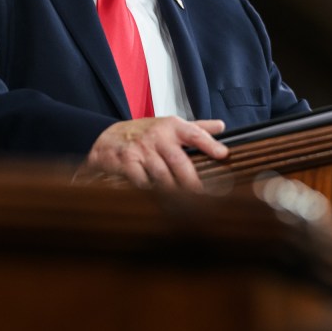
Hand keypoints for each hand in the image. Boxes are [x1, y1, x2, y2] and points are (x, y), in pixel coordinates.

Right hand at [81, 117, 228, 190]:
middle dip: (191, 180)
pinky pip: (141, 181)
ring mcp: (141, 149)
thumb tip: (222, 127)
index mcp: (171, 126)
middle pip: (178, 160)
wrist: (107, 138)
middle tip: (203, 196)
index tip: (223, 154)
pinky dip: (150, 191)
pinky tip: (158, 200)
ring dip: (173, 191)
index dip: (209, 143)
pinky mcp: (126, 162)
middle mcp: (157, 136)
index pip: (194, 133)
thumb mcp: (169, 125)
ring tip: (185, 204)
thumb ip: (196, 128)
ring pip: (161, 174)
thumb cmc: (143, 134)